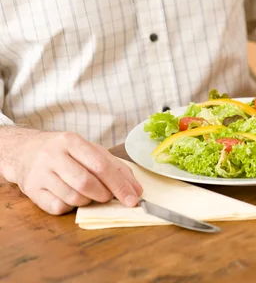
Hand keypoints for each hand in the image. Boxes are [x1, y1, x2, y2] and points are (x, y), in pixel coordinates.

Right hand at [3, 130, 142, 214]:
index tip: (132, 199)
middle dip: (103, 194)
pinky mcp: (32, 191)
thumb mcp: (89, 150)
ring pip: (72, 197)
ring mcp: (40, 173)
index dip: (119, 184)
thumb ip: (114, 166)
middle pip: (85, 182)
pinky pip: (57, 207)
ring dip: (87, 201)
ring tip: (88, 194)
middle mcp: (53, 155)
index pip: (100, 164)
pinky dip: (70, 207)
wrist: (25, 151)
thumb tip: (136, 189)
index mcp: (71, 141)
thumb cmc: (64, 151)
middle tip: (108, 197)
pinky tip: (69, 197)